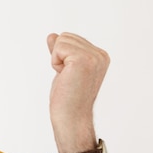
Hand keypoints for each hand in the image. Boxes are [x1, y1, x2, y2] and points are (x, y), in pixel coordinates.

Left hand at [46, 33, 108, 152]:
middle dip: (59, 56)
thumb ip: (61, 51)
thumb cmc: (67, 97)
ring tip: (67, 78)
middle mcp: (101, 55)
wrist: (71, 117)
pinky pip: (58, 47)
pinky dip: (55, 62)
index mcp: (100, 56)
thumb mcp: (64, 69)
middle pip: (66, 36)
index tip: (70, 75)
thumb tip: (52, 35)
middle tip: (68, 78)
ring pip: (61, 40)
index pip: (71, 38)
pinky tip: (65, 76)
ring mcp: (94, 57)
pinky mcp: (83, 60)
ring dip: (57, 60)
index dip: (63, 57)